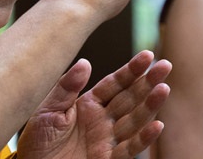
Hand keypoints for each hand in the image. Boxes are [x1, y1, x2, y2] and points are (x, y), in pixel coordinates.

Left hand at [16, 50, 170, 158]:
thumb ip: (67, 88)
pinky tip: (157, 125)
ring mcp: (107, 140)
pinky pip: (128, 149)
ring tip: (164, 89)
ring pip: (134, 120)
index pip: (114, 84)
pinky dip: (143, 138)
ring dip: (150, 106)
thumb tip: (85, 62)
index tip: (147, 55)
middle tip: (165, 65)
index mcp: (88, 104)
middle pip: (129, 98)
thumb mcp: (48, 109)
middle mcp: (102, 120)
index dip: (131, 70)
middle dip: (147, 82)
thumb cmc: (37, 139)